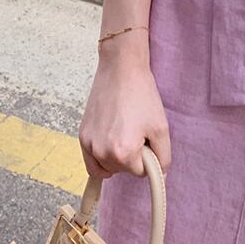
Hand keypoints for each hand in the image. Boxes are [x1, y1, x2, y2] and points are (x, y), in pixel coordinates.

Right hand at [79, 35, 171, 179]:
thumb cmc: (141, 94)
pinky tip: (110, 142)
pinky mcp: (81, 135)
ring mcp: (88, 144)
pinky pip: (91, 161)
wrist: (121, 69)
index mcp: (123, 153)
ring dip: (116, 157)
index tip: (148, 137)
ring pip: (106, 167)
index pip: (140, 172)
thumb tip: (159, 175)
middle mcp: (101, 152)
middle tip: (137, 130)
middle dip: (132, 155)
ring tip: (124, 131)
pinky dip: (101, 158)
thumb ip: (163, 157)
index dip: (148, 155)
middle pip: (122, 170)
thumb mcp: (161, 127)